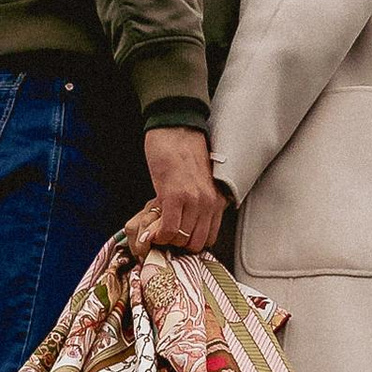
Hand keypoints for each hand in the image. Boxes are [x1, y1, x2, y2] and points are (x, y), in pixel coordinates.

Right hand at [140, 127, 222, 257]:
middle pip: (195, 243)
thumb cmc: (185, 151)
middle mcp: (209, 203)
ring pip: (181, 239)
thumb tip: (184, 226)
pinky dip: (159, 234)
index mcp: (217, 200)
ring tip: (157, 228)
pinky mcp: (174, 196)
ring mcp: (193, 200)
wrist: (176, 128)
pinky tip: (154, 229)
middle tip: (165, 234)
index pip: (209, 239)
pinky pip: (169, 229)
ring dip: (167, 238)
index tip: (178, 238)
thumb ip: (197, 205)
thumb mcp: (199, 183)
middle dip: (178, 243)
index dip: (190, 242)